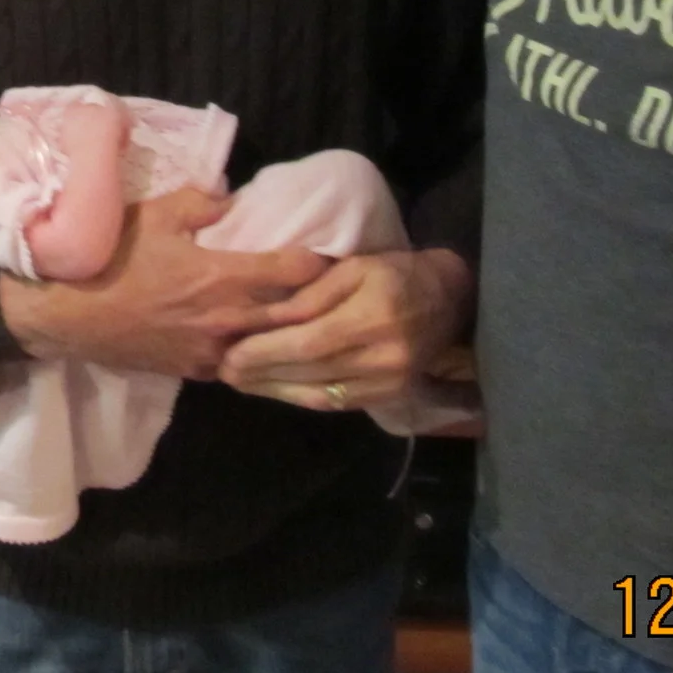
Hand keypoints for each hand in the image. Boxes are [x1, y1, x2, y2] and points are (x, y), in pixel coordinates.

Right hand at [0, 187, 324, 378]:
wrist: (68, 315)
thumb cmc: (112, 258)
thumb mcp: (156, 214)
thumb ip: (202, 202)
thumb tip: (234, 198)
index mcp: (224, 279)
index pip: (296, 272)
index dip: (319, 258)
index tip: (330, 248)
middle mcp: (229, 322)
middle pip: (297, 316)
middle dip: (317, 299)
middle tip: (332, 283)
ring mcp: (213, 352)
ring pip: (272, 346)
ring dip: (288, 331)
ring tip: (300, 314)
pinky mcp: (196, 371)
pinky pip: (240, 363)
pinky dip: (254, 351)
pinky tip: (256, 338)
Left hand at [219, 248, 471, 409]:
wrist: (448, 301)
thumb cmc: (393, 274)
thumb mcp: (352, 268)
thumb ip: (310, 294)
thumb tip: (266, 316)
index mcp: (372, 316)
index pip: (308, 341)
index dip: (265, 351)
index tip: (229, 353)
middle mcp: (383, 356)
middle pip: (310, 371)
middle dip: (261, 373)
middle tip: (224, 371)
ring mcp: (389, 382)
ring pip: (320, 394)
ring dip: (275, 390)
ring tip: (241, 382)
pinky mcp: (389, 397)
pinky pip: (337, 404)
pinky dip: (300, 397)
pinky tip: (274, 389)